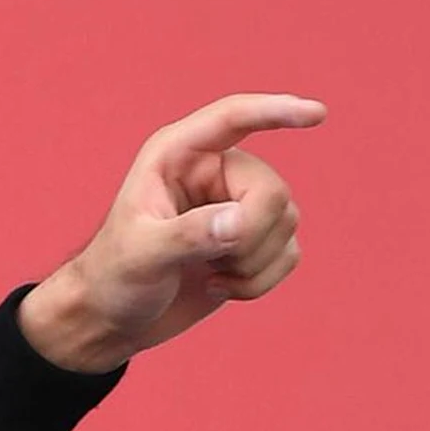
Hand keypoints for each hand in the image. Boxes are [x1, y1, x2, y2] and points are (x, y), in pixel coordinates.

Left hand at [20, 94, 324, 372]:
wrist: (113, 319)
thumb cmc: (113, 277)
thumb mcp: (140, 254)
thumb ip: (187, 235)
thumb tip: (238, 222)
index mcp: (177, 156)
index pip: (233, 118)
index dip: (275, 111)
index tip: (316, 114)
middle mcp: (213, 172)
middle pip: (273, 191)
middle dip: (249, 237)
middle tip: (210, 261)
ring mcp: (238, 205)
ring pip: (288, 223)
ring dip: (251, 264)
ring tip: (205, 273)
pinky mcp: (255, 240)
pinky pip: (290, 253)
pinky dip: (259, 282)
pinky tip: (218, 286)